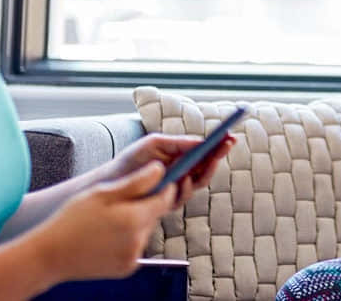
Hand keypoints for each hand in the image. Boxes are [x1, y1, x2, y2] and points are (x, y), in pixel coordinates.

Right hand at [35, 162, 176, 280]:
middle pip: (155, 215)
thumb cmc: (71, 220)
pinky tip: (107, 236)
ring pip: (145, 231)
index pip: (166, 199)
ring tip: (108, 221)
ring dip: (135, 223)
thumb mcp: (102, 193)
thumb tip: (160, 170)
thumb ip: (136, 181)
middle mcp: (138, 241)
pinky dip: (128, 239)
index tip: (153, 182)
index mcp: (134, 219)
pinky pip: (136, 246)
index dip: (163, 187)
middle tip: (118, 203)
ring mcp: (133, 257)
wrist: (50, 255)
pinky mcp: (127, 268)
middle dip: (144, 205)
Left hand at [99, 133, 235, 207]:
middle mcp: (182, 173)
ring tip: (210, 158)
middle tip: (227, 144)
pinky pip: (183, 196)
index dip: (219, 145)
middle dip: (218, 155)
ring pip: (199, 182)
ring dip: (207, 170)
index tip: (230, 136)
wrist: (110, 183)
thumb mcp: (154, 144)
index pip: (205, 151)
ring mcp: (176, 189)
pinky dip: (185, 187)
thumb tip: (201, 142)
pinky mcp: (167, 203)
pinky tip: (184, 178)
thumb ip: (178, 143)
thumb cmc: (132, 161)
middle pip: (207, 165)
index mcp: (180, 157)